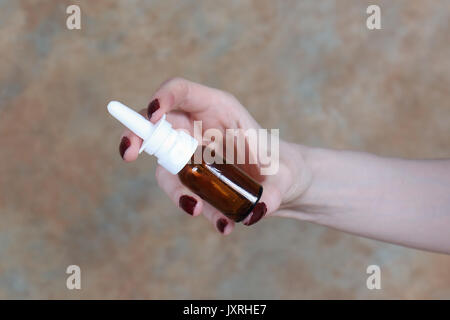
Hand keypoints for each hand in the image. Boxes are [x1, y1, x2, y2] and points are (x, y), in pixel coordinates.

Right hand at [119, 78, 310, 234]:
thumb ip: (273, 191)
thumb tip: (254, 212)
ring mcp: (191, 152)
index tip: (152, 115)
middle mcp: (200, 127)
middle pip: (158, 124)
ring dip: (176, 191)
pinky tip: (223, 225)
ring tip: (202, 213)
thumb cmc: (283, 169)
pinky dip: (195, 208)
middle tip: (127, 154)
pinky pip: (182, 191)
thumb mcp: (284, 176)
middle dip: (138, 136)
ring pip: (166, 166)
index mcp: (219, 108)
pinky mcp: (191, 176)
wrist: (281, 185)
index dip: (162, 98)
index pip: (181, 91)